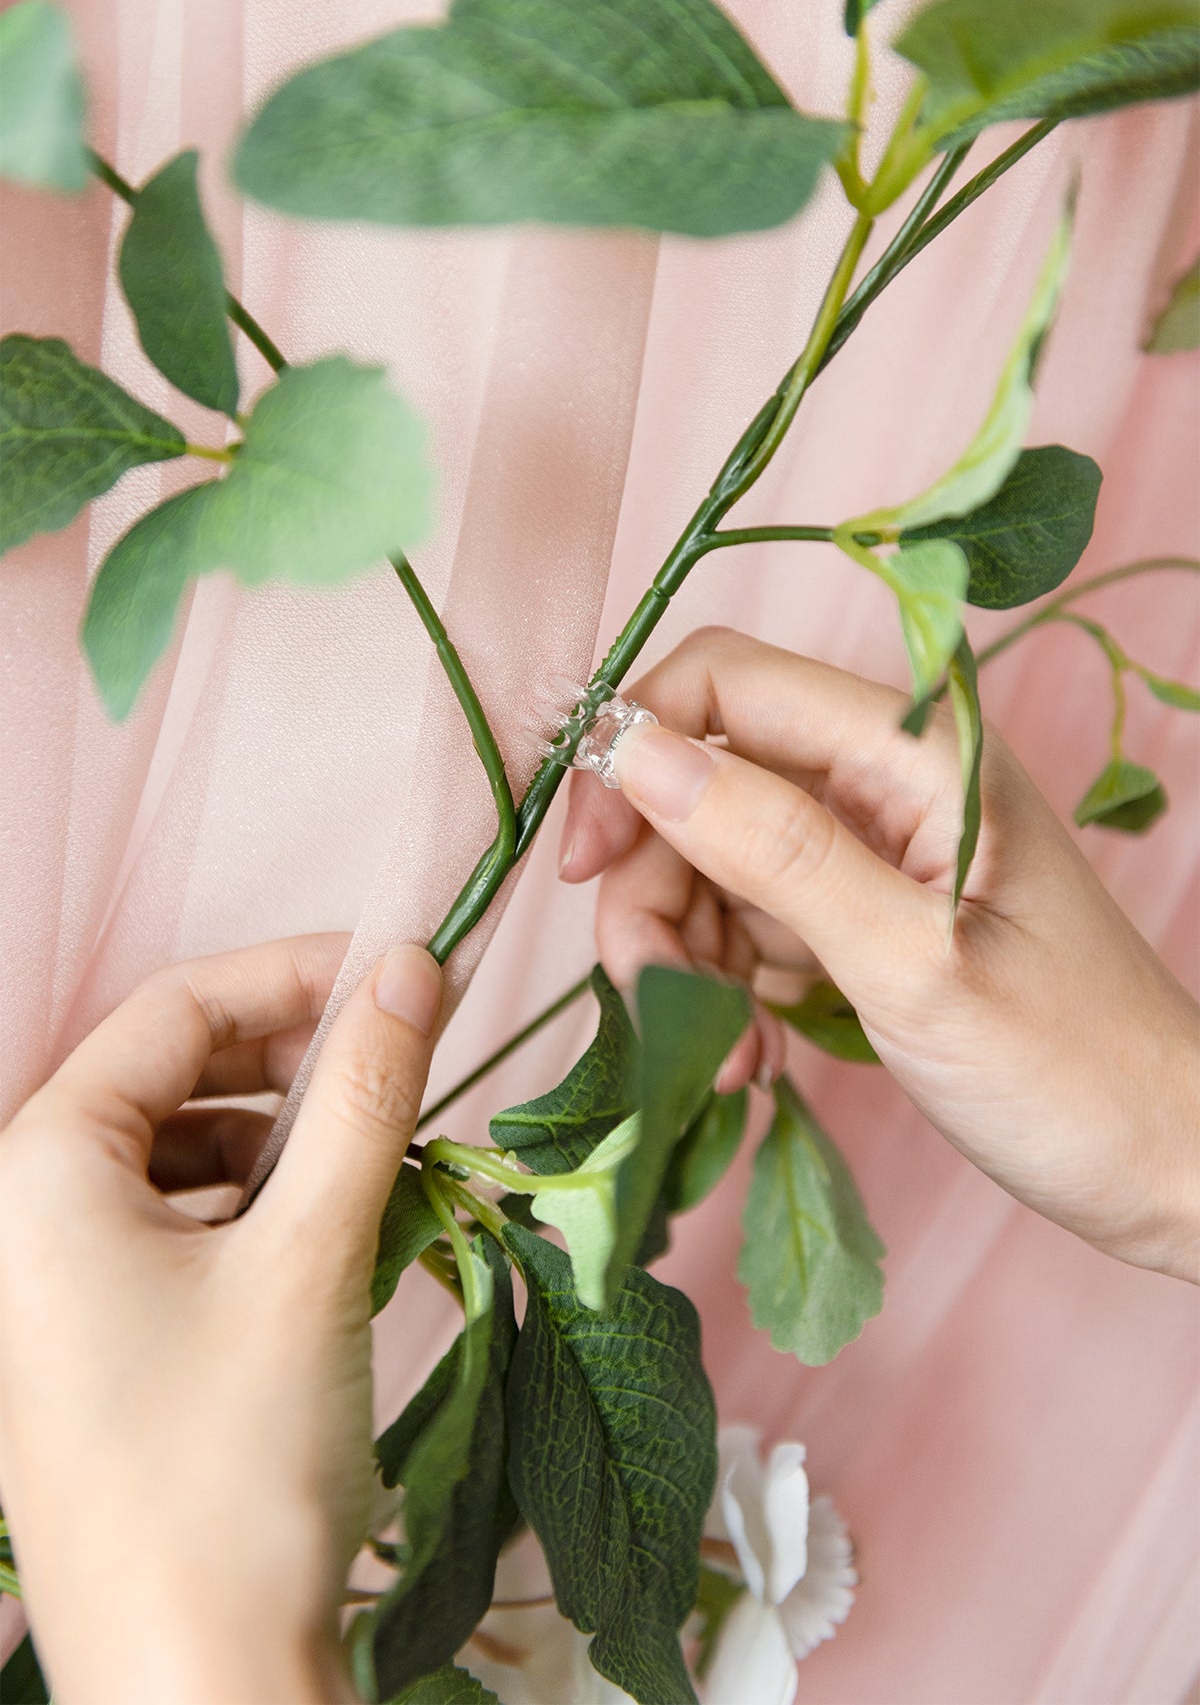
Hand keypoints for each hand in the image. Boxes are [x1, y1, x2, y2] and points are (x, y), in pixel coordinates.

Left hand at [0, 933, 442, 1704]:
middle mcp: (22, 1218)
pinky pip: (176, 1234)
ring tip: (379, 1167)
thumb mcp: (310, 1256)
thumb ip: (362, 1096)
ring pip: (181, 1158)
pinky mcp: (90, 1351)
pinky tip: (334, 1244)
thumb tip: (410, 967)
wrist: (197, 1691)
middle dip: (293, 1060)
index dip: (296, 971)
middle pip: (171, 1076)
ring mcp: (48, 1291)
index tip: (404, 970)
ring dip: (285, 1142)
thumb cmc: (232, 1472)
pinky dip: (261, 1216)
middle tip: (403, 1066)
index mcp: (39, 1170)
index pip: (173, 1007)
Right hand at [560, 627, 1199, 1281]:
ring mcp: (874, 844)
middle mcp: (889, 776)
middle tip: (653, 998)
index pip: (725, 682)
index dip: (633, 753)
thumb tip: (635, 753)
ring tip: (727, 1054)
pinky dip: (725, 984)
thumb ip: (776, 850)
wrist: (1162, 1164)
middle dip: (653, 885)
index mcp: (917, 749)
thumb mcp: (913, 964)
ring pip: (710, 858)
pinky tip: (751, 1053)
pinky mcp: (863, 909)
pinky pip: (747, 919)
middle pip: (702, 779)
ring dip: (686, 954)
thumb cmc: (1073, 1070)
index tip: (586, 866)